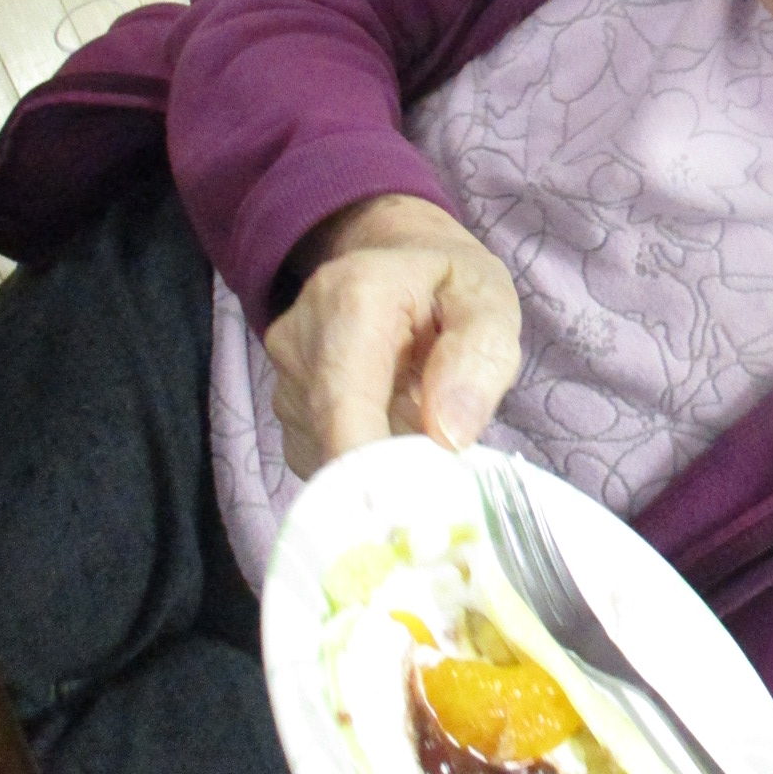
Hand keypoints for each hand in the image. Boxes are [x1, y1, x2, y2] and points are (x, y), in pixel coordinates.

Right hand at [263, 194, 522, 476]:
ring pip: (328, 457)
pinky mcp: (285, 411)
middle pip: (335, 443)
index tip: (416, 517)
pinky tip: (392, 425)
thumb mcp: (488, 301)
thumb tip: (447, 437)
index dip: (373, 473)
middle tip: (445, 471)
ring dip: (379, 461)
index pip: (344, 408)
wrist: (394, 256)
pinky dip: (362, 459)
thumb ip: (479, 359)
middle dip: (391, 472)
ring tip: (420, 421)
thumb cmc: (450, 282)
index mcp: (353, 302)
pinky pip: (322, 457)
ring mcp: (283, 379)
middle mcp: (300, 342)